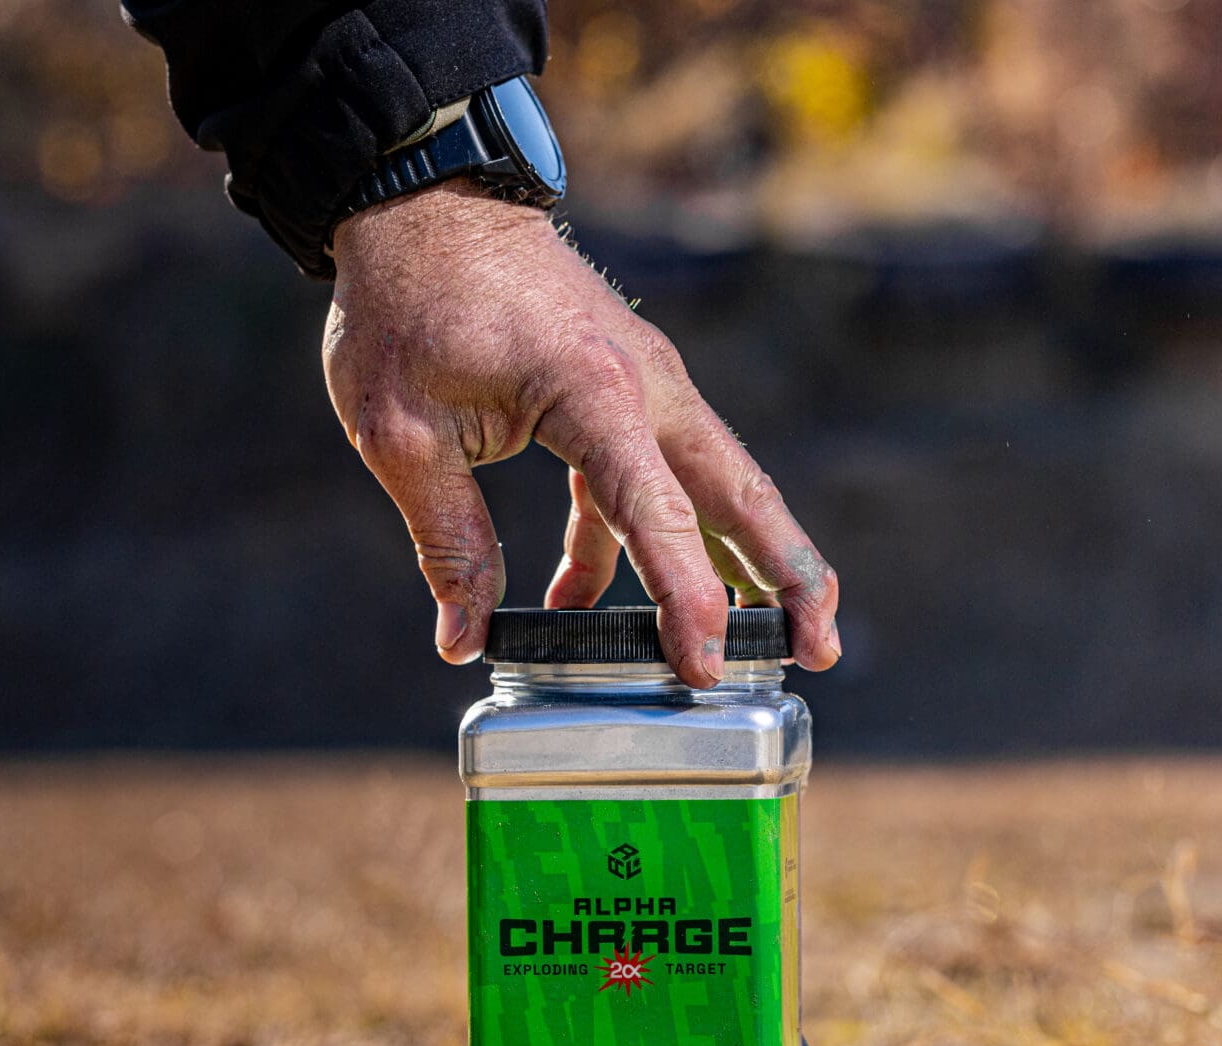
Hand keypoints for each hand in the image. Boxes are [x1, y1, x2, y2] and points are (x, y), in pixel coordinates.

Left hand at [323, 181, 840, 687]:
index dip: (684, 597)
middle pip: (741, 494)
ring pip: (718, 487)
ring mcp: (647, 384)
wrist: (424, 203)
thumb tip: (461, 640)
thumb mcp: (400, 432)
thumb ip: (448, 538)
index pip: (653, 512)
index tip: (705, 666)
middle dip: (790, 578)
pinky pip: (654, 479)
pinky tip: (588, 602)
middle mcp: (645, 385)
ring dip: (748, 565)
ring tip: (769, 644)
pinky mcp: (627, 390)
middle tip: (820, 652)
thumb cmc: (408, 305)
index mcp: (591, 390)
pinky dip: (644, 541)